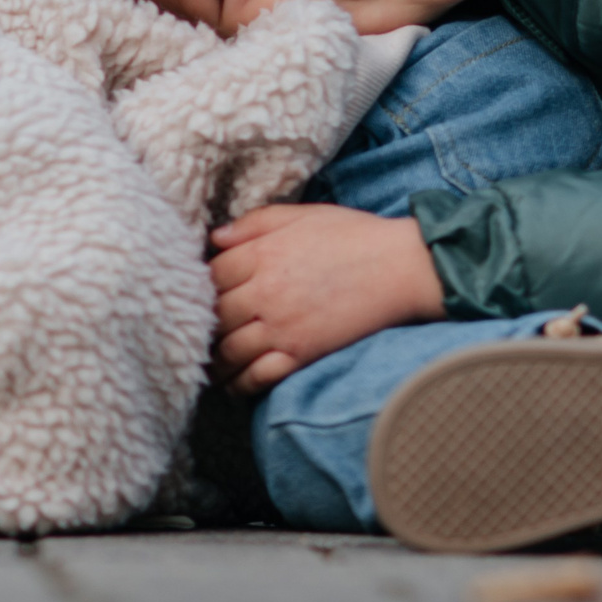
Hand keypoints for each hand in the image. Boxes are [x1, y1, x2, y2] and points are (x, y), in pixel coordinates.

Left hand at [209, 204, 445, 394]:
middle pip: (215, 315)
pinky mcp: (301, 353)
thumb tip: (217, 239)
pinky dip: (241, 384)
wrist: (401, 267)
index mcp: (263, 254)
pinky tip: (236, 386)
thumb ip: (256, 222)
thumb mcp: (303, 215)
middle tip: (199, 335)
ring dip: (215, 362)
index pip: (212, 275)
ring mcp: (282, 326)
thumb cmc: (354, 236)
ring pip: (229, 351)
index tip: (202, 295)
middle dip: (204, 326)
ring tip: (210, 368)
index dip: (202, 285)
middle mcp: (265, 292)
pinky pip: (258, 376)